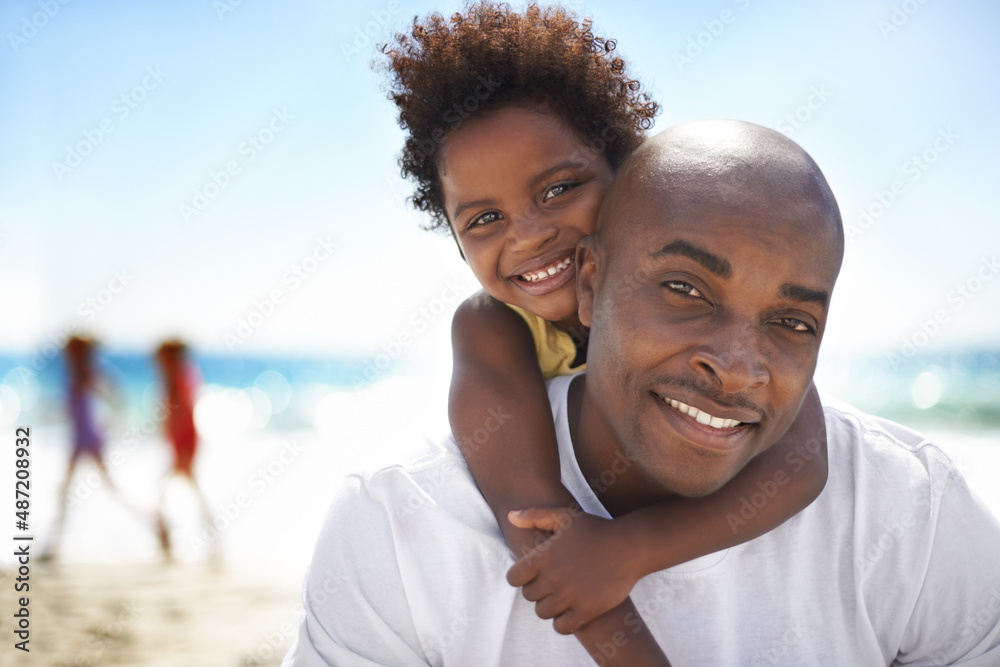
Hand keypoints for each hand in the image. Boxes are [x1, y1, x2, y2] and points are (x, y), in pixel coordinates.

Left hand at [505, 507, 640, 634]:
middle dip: (537, 591)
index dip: (520, 577)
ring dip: (549, 607)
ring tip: (561, 597)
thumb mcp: (565, 515)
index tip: (532, 575)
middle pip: (529, 596)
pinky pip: (562, 627)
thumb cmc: (596, 529)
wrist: (629, 546)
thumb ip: (536, 514)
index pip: (513, 578)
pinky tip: (571, 612)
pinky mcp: (587, 610)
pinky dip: (564, 622)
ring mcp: (570, 595)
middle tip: (551, 585)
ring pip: (543, 612)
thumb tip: (511, 516)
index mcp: (544, 556)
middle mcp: (554, 577)